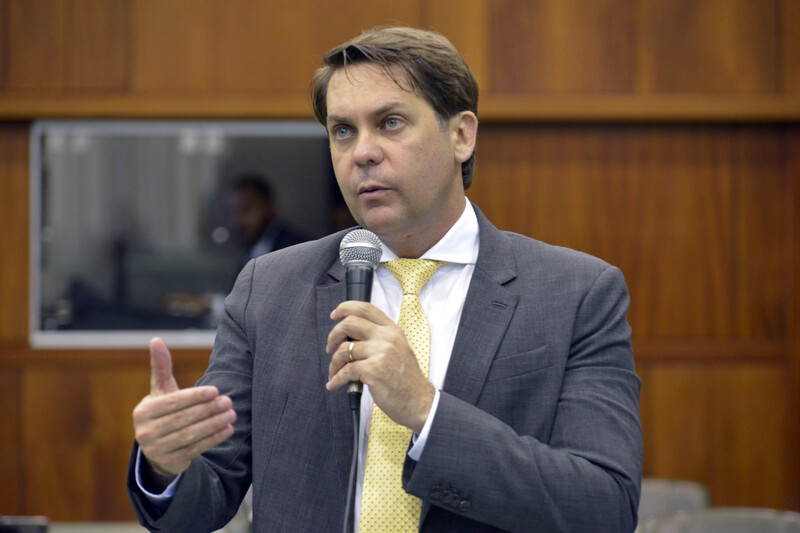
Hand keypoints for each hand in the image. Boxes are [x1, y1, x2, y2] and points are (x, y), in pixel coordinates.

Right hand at [132, 338, 235, 481]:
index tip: (215, 390)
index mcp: (143, 412)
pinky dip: (213, 439)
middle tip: (229, 401)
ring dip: (214, 424)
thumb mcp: (161, 390)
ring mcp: (156, 450)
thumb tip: (156, 339)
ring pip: (190, 435)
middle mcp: (145, 432)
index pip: (172, 403)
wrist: (158, 446)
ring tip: (232, 414)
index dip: (194, 396)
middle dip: (208, 410)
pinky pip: (195, 450)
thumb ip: (161, 367)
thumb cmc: (164, 410)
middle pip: (183, 419)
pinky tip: (228, 430)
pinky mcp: (171, 463)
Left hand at [326, 301, 434, 432]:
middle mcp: (386, 338)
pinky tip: (334, 384)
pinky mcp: (373, 370)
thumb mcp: (399, 349)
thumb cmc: (407, 380)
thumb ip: (380, 339)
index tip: (334, 314)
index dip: (345, 308)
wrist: (418, 401)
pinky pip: (345, 371)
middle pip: (350, 323)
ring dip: (334, 363)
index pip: (366, 308)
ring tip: (334, 373)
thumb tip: (352, 337)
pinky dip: (336, 379)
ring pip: (344, 349)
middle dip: (333, 335)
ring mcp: (380, 353)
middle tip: (330, 348)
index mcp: (392, 331)